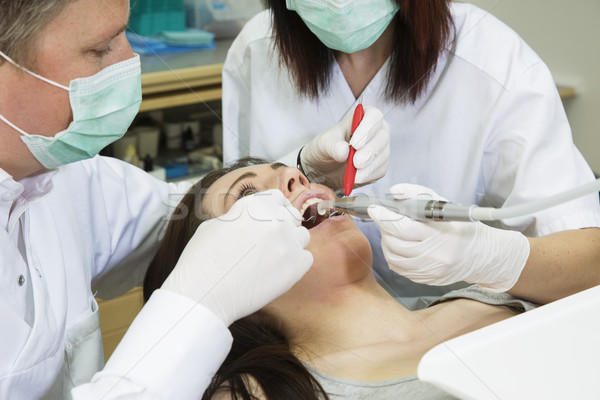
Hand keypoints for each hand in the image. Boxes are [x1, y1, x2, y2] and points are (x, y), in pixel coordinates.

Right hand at [161, 189, 312, 325]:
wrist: (202, 294)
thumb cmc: (201, 262)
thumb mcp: (213, 225)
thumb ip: (239, 218)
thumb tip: (247, 221)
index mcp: (254, 204)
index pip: (278, 198)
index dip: (276, 209)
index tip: (273, 219)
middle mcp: (274, 219)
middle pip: (293, 216)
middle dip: (285, 227)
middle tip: (271, 244)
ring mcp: (287, 242)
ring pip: (302, 236)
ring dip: (292, 244)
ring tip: (273, 259)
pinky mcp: (295, 267)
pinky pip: (306, 258)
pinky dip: (296, 265)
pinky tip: (278, 272)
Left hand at [300, 105, 389, 189]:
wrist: (325, 166)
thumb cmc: (327, 147)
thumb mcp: (324, 143)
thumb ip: (333, 145)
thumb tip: (344, 152)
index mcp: (363, 116)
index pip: (374, 116)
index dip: (367, 129)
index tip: (355, 143)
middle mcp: (376, 130)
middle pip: (382, 137)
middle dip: (369, 151)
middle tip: (356, 162)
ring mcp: (380, 148)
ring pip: (383, 155)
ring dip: (368, 166)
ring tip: (353, 173)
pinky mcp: (380, 165)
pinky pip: (379, 170)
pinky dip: (368, 176)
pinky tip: (356, 178)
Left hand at [367, 183, 529, 291]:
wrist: (481, 255)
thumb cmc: (461, 227)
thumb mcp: (443, 206)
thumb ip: (418, 194)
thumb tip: (395, 191)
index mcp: (439, 235)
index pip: (403, 228)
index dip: (384, 218)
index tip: (375, 209)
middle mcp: (434, 256)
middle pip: (395, 243)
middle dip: (385, 228)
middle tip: (385, 218)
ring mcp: (428, 270)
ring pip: (393, 257)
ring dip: (387, 242)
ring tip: (393, 232)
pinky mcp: (425, 279)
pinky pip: (399, 268)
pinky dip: (393, 255)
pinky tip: (399, 246)